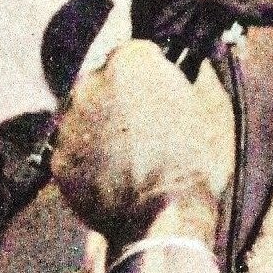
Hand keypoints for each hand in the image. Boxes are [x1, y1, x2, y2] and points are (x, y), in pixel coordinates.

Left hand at [50, 40, 233, 246]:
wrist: (164, 218)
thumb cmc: (195, 162)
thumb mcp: (214, 108)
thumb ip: (200, 74)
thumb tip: (194, 62)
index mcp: (130, 62)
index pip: (136, 54)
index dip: (152, 76)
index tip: (162, 95)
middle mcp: (91, 83)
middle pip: (106, 82)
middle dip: (122, 100)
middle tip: (148, 130)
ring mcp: (69, 122)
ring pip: (86, 116)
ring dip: (103, 129)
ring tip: (131, 158)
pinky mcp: (58, 158)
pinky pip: (74, 150)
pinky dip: (89, 160)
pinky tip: (114, 175)